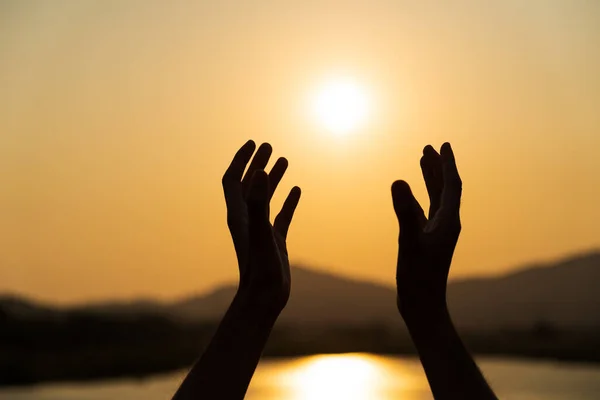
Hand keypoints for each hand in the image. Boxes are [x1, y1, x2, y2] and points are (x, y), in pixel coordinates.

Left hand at [222, 140, 300, 314]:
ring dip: (272, 178)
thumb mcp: (261, 234)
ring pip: (265, 198)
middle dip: (256, 164)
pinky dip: (287, 201)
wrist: (264, 300)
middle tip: (269, 146)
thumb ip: (258, 203)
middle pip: (248, 185)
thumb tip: (258, 172)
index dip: (240, 161)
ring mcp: (261, 231)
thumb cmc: (260, 270)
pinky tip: (297, 190)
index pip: (233, 181)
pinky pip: (281, 215)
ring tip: (284, 159)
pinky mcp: (274, 241)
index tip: (252, 143)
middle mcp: (247, 220)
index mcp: (239, 215)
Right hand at [391, 143, 461, 324]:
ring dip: (429, 179)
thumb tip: (398, 180)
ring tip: (422, 160)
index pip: (452, 186)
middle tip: (430, 147)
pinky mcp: (427, 241)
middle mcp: (447, 224)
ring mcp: (437, 233)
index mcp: (449, 221)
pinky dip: (418, 198)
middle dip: (438, 166)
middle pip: (445, 188)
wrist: (423, 305)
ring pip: (435, 199)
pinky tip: (409, 194)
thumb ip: (404, 211)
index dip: (447, 164)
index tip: (443, 145)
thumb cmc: (419, 277)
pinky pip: (425, 212)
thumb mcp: (410, 241)